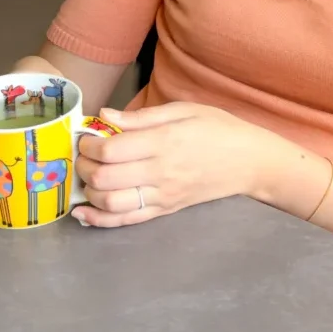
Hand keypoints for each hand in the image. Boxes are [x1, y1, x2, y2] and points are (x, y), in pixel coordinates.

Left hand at [73, 102, 271, 227]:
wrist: (250, 162)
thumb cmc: (218, 129)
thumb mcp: (184, 110)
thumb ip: (142, 116)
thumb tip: (105, 115)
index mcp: (164, 142)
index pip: (111, 150)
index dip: (88, 144)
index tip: (86, 136)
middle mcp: (160, 173)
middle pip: (104, 178)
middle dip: (84, 166)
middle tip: (84, 155)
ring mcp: (163, 196)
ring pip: (111, 203)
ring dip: (89, 191)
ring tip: (88, 176)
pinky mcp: (165, 211)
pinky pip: (126, 221)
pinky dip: (99, 220)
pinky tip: (83, 212)